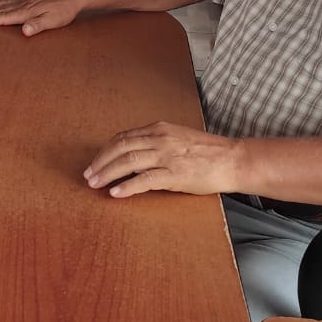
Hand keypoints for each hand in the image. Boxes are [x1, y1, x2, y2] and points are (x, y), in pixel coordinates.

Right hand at [0, 0, 81, 36]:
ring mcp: (26, 2)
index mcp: (26, 13)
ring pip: (3, 5)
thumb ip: (38, 25)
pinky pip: (10, 1)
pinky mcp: (30, 0)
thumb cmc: (64, 10)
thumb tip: (25, 31)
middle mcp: (23, 6)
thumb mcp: (53, 20)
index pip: (4, 17)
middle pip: (0, 10)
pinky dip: (0, 2)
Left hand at [83, 121, 241, 197]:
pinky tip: (116, 193)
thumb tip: (133, 158)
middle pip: (120, 147)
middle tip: (88, 175)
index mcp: (159, 129)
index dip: (105, 150)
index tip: (95, 162)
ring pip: (128, 161)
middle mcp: (160, 138)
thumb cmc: (208, 152)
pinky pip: (145, 179)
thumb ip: (156, 144)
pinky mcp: (175, 173)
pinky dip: (127, 186)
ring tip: (95, 184)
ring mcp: (167, 156)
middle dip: (100, 162)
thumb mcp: (177, 139)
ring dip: (107, 173)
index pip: (123, 137)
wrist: (233, 160)